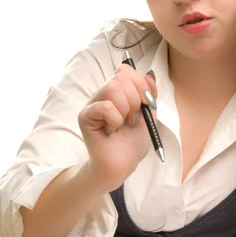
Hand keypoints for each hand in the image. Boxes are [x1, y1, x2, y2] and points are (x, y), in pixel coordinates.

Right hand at [78, 64, 157, 191]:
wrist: (122, 165)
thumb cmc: (132, 143)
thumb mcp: (149, 115)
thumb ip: (149, 94)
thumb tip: (149, 74)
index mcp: (117, 92)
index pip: (125, 71)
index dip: (140, 84)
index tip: (145, 104)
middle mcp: (103, 94)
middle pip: (120, 77)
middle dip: (135, 98)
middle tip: (132, 119)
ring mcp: (93, 104)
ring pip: (112, 87)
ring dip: (125, 108)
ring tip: (123, 124)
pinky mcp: (85, 116)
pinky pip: (105, 106)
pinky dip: (115, 119)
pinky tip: (112, 130)